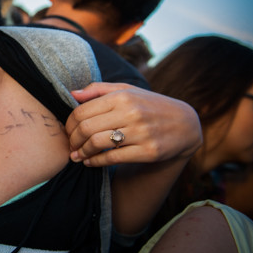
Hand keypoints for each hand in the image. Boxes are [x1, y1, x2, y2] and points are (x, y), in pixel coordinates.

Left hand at [65, 82, 201, 166]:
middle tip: (70, 146)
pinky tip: (91, 162)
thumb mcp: (127, 90)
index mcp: (122, 96)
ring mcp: (141, 133)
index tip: (67, 131)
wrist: (185, 124)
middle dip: (73, 140)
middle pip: (86, 128)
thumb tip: (72, 94)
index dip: (69, 124)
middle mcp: (131, 113)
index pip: (82, 111)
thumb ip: (98, 90)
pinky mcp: (149, 151)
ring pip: (97, 144)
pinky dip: (96, 162)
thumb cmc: (149, 105)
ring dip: (82, 152)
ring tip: (77, 156)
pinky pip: (113, 158)